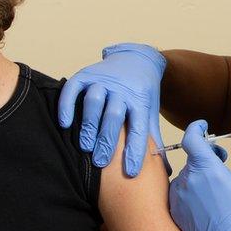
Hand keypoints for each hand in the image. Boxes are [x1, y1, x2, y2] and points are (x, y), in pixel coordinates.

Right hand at [58, 43, 167, 176]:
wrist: (138, 59)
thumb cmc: (142, 94)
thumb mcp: (149, 112)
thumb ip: (152, 139)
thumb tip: (164, 170)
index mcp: (140, 100)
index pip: (139, 128)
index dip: (135, 150)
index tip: (130, 172)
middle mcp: (122, 89)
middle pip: (114, 115)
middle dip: (107, 140)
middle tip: (100, 163)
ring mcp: (103, 80)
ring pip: (95, 101)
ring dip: (89, 124)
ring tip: (84, 147)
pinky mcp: (86, 74)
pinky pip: (74, 88)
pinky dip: (67, 105)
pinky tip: (65, 123)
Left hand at [169, 114, 230, 230]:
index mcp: (203, 168)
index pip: (190, 137)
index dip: (196, 128)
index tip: (203, 127)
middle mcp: (185, 180)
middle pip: (192, 158)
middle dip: (207, 157)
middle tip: (224, 165)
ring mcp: (176, 197)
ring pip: (186, 176)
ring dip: (199, 176)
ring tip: (217, 191)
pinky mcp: (173, 212)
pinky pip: (179, 193)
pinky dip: (190, 192)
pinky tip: (206, 205)